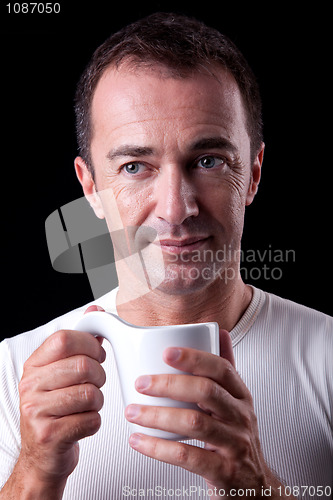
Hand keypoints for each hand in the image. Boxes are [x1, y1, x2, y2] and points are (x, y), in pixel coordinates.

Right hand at [17, 305, 105, 491]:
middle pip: (83, 367)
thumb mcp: (61, 372)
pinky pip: (90, 420)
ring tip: (87, 406)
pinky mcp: (49, 435)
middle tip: (94, 385)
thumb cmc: (57, 410)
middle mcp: (30, 386)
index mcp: (34, 365)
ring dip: (98, 402)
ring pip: (90, 394)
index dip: (90, 345)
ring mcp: (36, 411)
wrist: (42, 457)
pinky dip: (94, 423)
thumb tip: (94, 311)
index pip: (64, 339)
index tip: (97, 355)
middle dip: (99, 377)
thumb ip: (79, 340)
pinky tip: (82, 423)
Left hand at [125, 330, 287, 497]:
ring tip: (132, 412)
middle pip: (206, 392)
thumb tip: (219, 333)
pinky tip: (138, 441)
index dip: (194, 357)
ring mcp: (234, 445)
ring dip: (157, 415)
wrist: (254, 487)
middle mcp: (241, 417)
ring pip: (194, 423)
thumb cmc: (236, 437)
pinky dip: (158, 448)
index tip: (166, 352)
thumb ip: (226, 369)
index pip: (221, 369)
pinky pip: (188, 456)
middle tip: (141, 383)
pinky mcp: (223, 471)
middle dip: (169, 384)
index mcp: (241, 396)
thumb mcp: (237, 402)